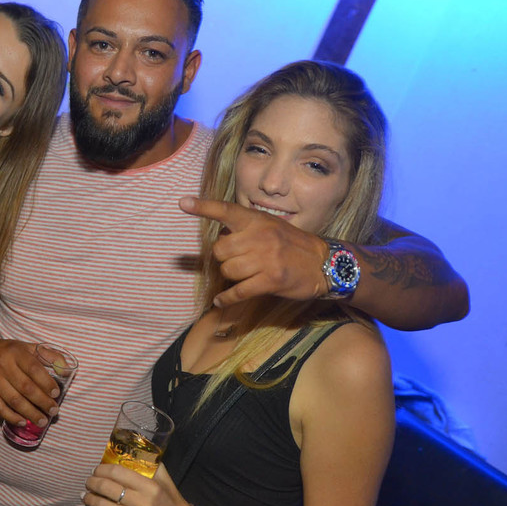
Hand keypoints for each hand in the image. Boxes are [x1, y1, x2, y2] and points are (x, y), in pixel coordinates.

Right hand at [0, 332, 60, 427]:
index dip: (46, 383)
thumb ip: (50, 356)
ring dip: (30, 413)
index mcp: (16, 352)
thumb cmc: (8, 351)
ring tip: (42, 421)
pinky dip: (12, 417)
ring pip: (14, 400)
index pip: (34, 369)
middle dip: (42, 402)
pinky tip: (23, 422)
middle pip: (26, 388)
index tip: (56, 394)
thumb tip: (67, 370)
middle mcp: (2, 365)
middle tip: (53, 411)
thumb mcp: (28, 347)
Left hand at [82, 464, 192, 505]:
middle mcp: (143, 504)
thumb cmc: (171, 502)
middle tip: (88, 482)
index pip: (118, 473)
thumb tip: (130, 450)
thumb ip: (150, 464)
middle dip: (92, 483)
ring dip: (89, 500)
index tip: (96, 470)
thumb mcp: (164, 480)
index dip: (101, 469)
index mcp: (150, 487)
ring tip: (85, 496)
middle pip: (107, 489)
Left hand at [181, 196, 328, 307]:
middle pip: (219, 250)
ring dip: (231, 276)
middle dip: (223, 258)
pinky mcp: (271, 280)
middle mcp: (260, 237)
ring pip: (228, 271)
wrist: (324, 263)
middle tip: (237, 260)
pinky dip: (226, 299)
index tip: (183, 203)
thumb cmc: (291, 244)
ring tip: (244, 274)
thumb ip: (245, 229)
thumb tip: (220, 240)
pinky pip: (238, 292)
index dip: (203, 207)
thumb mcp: (270, 226)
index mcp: (257, 220)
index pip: (226, 210)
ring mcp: (266, 259)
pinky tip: (220, 302)